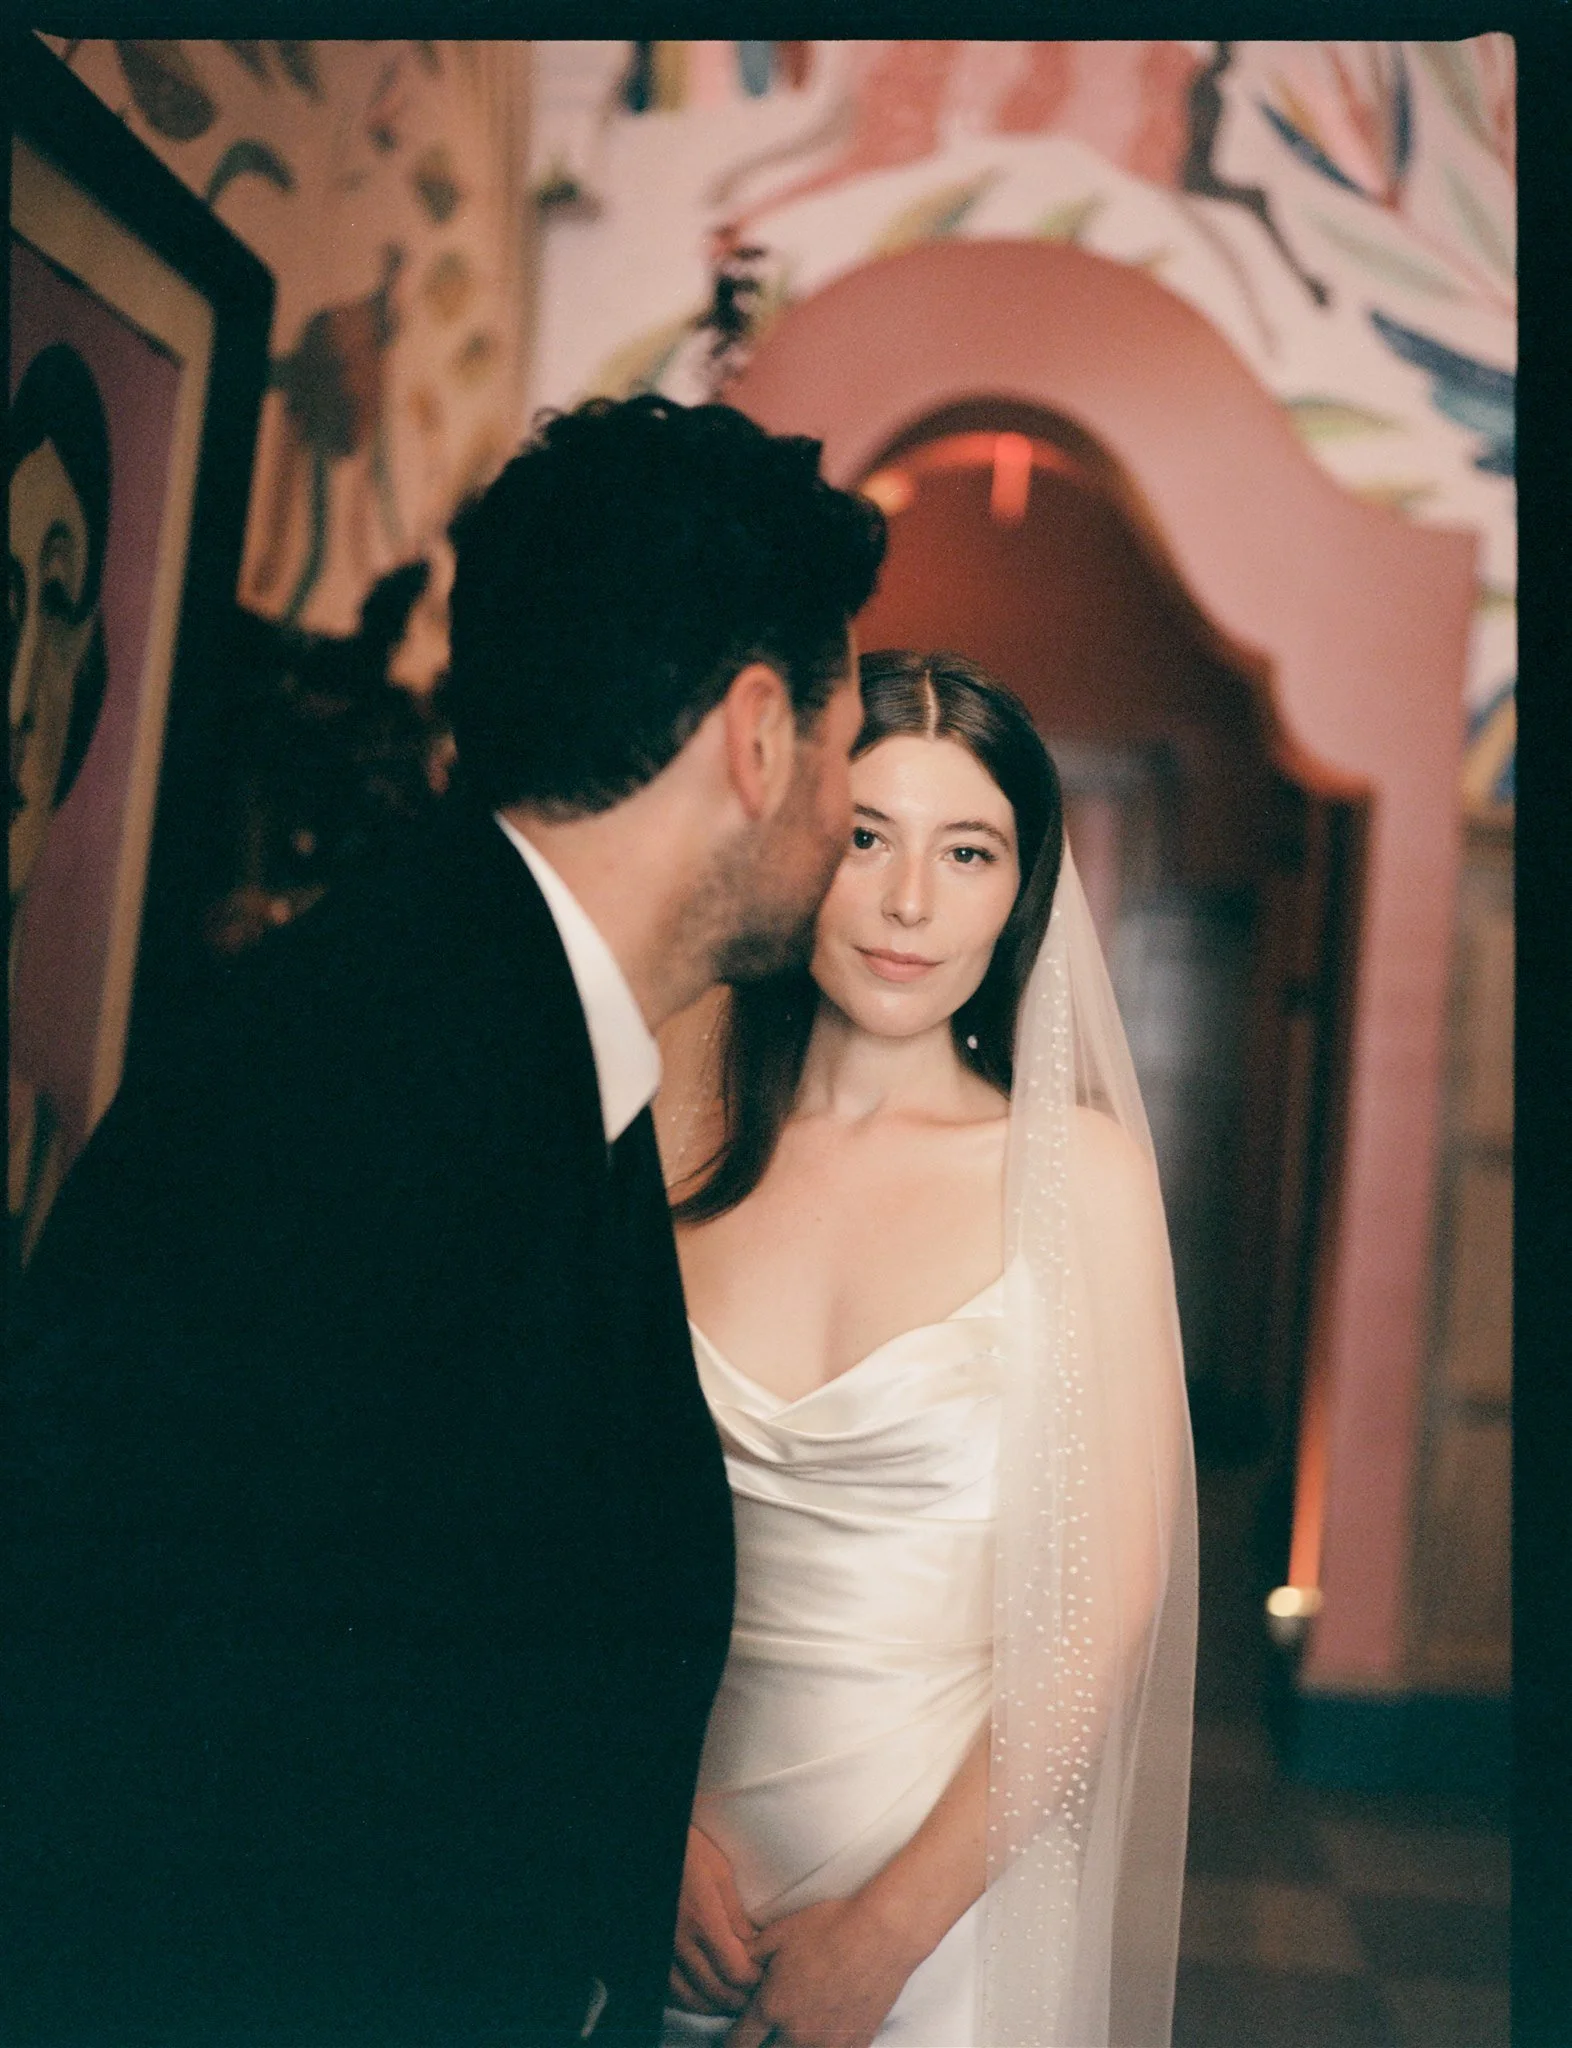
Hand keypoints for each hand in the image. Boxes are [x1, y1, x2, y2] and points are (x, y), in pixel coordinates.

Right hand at [669, 1824, 762, 2016]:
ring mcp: (663, 1950)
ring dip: (714, 2004)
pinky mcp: (652, 1952)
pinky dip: (688, 1999)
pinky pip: (669, 1990)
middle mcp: (680, 1941)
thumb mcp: (719, 1871)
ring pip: (690, 1997)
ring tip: (731, 1998)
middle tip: (753, 1992)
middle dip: (739, 1997)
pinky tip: (700, 1994)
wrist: (651, 1845)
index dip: (753, 1980)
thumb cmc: (687, 1849)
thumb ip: (735, 1912)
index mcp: (703, 1919)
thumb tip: (752, 1943)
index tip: (763, 1974)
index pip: (735, 1971)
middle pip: (715, 1991)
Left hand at [724, 1896, 919, 2047]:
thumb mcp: (780, 1932)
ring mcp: (827, 2045)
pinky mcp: (854, 2046)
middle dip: (761, 2046)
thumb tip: (735, 1965)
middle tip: (765, 2034)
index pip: (738, 2043)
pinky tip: (824, 2032)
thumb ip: (750, 1955)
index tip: (737, 2037)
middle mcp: (795, 2034)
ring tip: (794, 2032)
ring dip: (790, 2047)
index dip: (733, 2041)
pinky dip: (822, 2046)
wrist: (882, 1934)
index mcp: (772, 2007)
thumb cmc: (830, 1926)